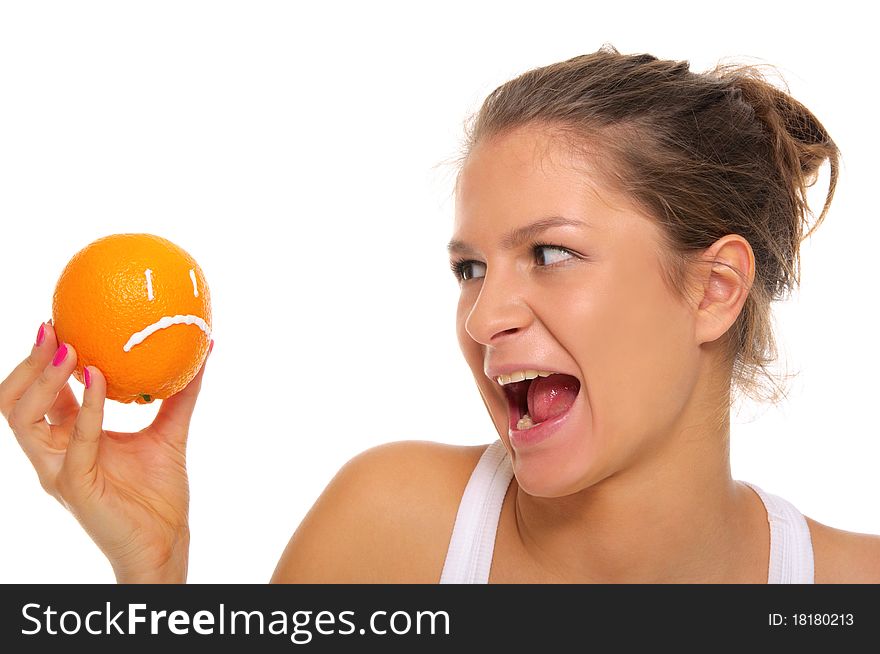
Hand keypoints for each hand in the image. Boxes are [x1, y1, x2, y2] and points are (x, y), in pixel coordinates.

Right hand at [0, 321, 211, 582]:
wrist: (166, 542)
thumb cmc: (159, 495)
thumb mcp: (169, 432)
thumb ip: (180, 394)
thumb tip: (206, 351)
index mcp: (70, 438)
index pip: (42, 393)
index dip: (44, 357)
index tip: (61, 320)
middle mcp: (54, 453)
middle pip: (15, 401)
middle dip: (28, 362)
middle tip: (53, 327)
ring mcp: (57, 470)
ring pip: (22, 418)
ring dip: (43, 379)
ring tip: (69, 349)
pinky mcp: (74, 485)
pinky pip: (73, 441)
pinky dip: (86, 406)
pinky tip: (99, 378)